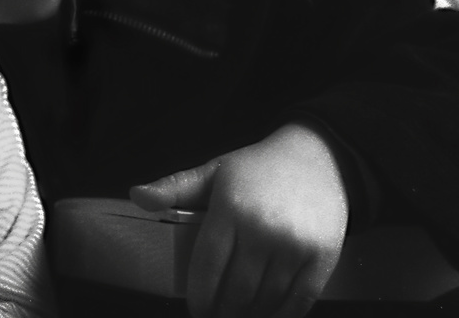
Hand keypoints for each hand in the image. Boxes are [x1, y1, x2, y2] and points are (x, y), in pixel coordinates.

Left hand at [129, 123, 348, 317]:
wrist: (316, 157)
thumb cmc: (257, 168)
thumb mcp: (214, 171)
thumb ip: (175, 187)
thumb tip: (137, 195)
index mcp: (231, 207)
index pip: (206, 267)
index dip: (199, 297)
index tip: (196, 309)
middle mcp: (262, 228)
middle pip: (235, 291)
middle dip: (222, 311)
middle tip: (217, 313)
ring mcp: (294, 244)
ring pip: (265, 300)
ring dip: (249, 315)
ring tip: (239, 313)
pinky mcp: (321, 257)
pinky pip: (298, 302)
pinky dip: (280, 316)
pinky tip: (267, 313)